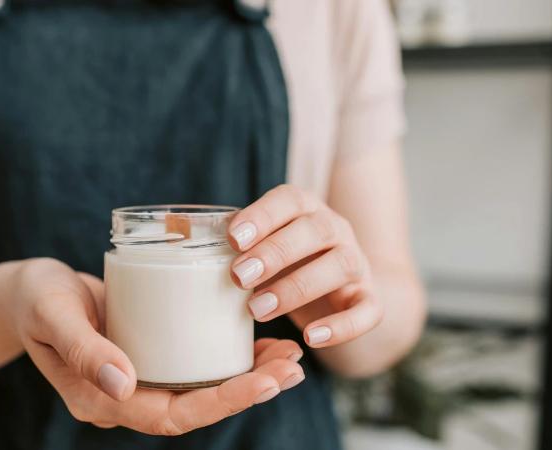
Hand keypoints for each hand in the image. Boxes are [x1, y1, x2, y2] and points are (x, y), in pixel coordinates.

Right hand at [6, 258, 304, 434]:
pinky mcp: (146, 357)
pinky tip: (256, 342)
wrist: (26, 293)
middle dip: (248, 391)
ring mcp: (137, 379)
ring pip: (199, 389)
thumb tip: (124, 385)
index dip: (221, 403)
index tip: (264, 381)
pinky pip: (191, 367)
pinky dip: (225, 358)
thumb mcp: (53, 314)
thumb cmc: (35, 300)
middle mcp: (124, 398)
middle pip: (196, 407)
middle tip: (292, 367)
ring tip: (289, 357)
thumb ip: (83, 349)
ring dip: (246, 377)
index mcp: (100, 400)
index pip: (171, 415)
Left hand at [228, 185, 383, 347]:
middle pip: (314, 231)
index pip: (289, 201)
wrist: (335, 288)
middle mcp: (335, 229)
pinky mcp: (369, 298)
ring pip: (339, 266)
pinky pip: (366, 311)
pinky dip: (342, 326)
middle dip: (275, 253)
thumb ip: (235, 245)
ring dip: (297, 287)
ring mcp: (356, 262)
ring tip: (257, 309)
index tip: (233, 238)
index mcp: (305, 208)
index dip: (262, 217)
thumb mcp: (260, 247)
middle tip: (239, 276)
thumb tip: (183, 245)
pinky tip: (310, 338)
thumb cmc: (282, 262)